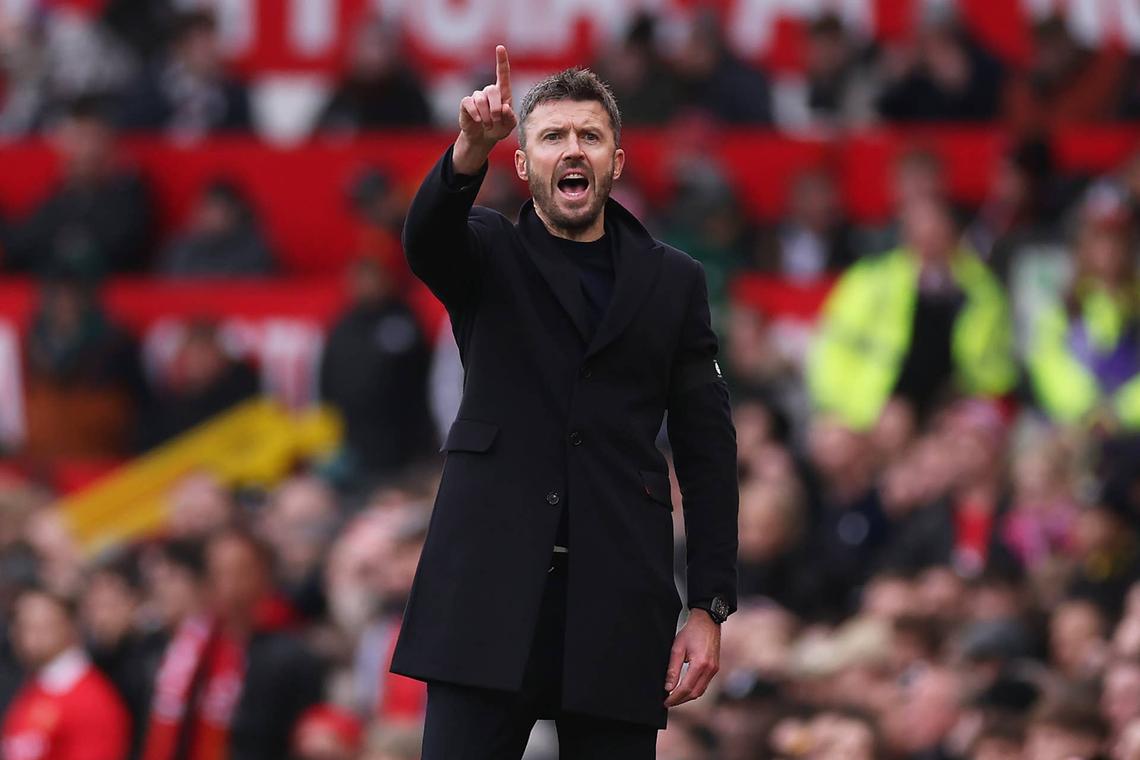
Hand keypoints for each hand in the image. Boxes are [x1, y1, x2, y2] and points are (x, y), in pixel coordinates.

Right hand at [453, 45, 517, 173]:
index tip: (500, 47)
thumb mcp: (509, 126)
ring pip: (481, 100)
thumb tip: (505, 107)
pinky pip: (470, 104)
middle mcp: (489, 91)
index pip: (503, 74)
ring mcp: (477, 97)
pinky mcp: (466, 103)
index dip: (501, 60)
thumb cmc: (498, 129)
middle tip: (496, 121)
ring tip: (487, 125)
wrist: (482, 138)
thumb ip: (511, 118)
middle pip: (492, 90)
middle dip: (496, 109)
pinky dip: (475, 114)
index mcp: (503, 93)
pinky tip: (478, 121)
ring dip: (486, 116)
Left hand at [664, 609, 720, 707]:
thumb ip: (673, 670)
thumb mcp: (677, 648)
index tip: (665, 701)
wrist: (708, 621)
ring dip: (688, 697)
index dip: (675, 697)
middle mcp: (710, 669)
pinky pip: (704, 684)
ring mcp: (714, 670)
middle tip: (668, 702)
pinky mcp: (715, 668)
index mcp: (700, 664)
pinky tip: (685, 689)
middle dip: (681, 700)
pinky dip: (694, 690)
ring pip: (700, 691)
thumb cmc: (692, 632)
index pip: (686, 688)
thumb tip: (668, 687)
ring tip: (675, 698)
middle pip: (694, 693)